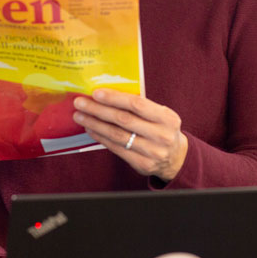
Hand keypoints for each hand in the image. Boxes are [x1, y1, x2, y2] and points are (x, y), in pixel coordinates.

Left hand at [73, 88, 187, 181]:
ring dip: (95, 124)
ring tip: (80, 116)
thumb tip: (108, 94)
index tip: (96, 93)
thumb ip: (141, 106)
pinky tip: (91, 129)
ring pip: (117, 135)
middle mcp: (161, 135)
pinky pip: (116, 148)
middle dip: (98, 110)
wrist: (176, 158)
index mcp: (167, 118)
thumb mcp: (161, 115)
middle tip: (80, 103)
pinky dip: (101, 138)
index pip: (137, 104)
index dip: (114, 98)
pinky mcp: (142, 164)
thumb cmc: (162, 129)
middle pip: (123, 120)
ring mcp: (152, 152)